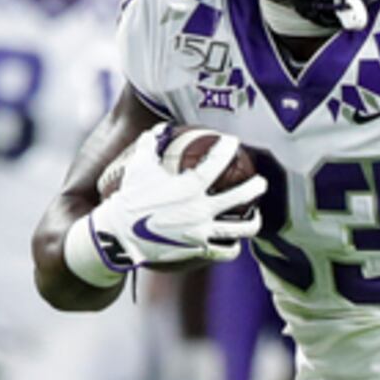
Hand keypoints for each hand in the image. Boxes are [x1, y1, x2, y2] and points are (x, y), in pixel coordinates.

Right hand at [91, 126, 264, 269]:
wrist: (119, 234)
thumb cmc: (128, 198)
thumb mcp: (138, 167)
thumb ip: (150, 144)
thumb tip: (159, 128)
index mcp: (189, 186)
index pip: (217, 162)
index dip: (228, 149)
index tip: (234, 142)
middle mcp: (201, 208)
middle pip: (242, 195)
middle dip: (256, 186)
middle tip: (260, 181)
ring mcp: (202, 231)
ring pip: (242, 229)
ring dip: (254, 222)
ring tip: (256, 216)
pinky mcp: (198, 250)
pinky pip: (225, 251)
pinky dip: (233, 247)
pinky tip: (235, 243)